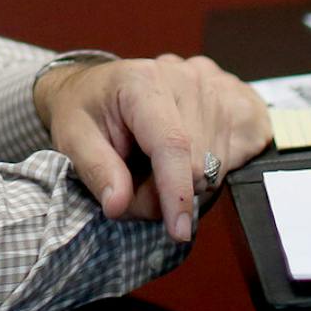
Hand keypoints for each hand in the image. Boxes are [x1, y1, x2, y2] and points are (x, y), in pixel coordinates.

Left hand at [32, 55, 270, 241]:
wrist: (99, 86)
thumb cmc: (84, 109)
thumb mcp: (72, 138)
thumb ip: (96, 171)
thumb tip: (118, 205)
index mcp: (142, 82)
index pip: (172, 144)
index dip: (177, 192)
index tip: (178, 232)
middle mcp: (185, 78)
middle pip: (194, 164)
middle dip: (163, 191)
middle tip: (133, 177)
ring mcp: (212, 86)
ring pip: (214, 166)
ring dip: (184, 181)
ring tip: (152, 160)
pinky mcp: (231, 97)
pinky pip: (238, 151)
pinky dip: (211, 167)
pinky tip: (184, 154)